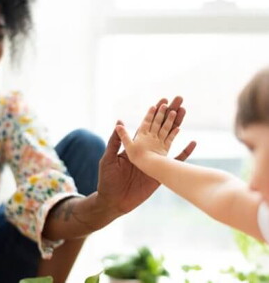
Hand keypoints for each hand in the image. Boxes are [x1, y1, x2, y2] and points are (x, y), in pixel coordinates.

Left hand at [97, 97, 195, 214]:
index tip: (162, 101)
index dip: (155, 113)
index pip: (147, 125)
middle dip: (169, 113)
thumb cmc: (108, 180)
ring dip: (177, 125)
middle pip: (161, 127)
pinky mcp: (161, 172)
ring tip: (184, 112)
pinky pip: (176, 161)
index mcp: (135, 145)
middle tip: (179, 100)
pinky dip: (185, 152)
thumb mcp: (108, 159)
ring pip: (169, 138)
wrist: (114, 201)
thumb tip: (119, 122)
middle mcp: (147, 149)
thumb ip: (115, 142)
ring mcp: (156, 160)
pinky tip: (193, 142)